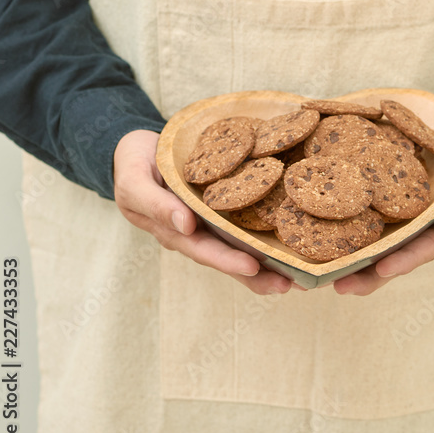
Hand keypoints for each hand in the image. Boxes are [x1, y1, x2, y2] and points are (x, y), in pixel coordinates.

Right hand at [113, 130, 295, 294]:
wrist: (136, 148)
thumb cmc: (132, 164)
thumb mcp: (134, 182)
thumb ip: (155, 204)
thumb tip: (185, 226)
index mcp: (173, 231)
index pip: (204, 251)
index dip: (228, 261)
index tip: (254, 267)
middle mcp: (195, 232)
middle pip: (229, 257)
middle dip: (260, 274)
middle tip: (291, 284)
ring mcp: (209, 221)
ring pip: (241, 246)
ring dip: (269, 262)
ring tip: (301, 277)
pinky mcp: (221, 206)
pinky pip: (244, 222)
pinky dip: (265, 232)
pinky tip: (291, 238)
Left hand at [333, 134, 433, 295]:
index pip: (425, 250)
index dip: (404, 260)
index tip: (381, 269)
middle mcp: (429, 231)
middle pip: (396, 257)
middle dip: (368, 274)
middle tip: (338, 284)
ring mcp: (413, 219)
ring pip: (382, 244)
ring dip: (356, 259)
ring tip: (326, 273)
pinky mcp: (401, 202)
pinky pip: (378, 217)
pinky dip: (355, 226)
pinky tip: (329, 232)